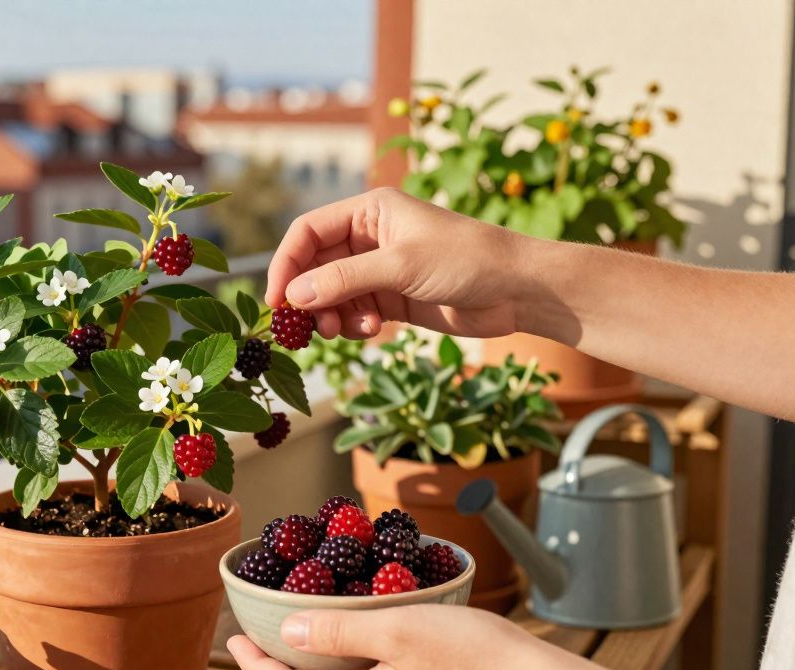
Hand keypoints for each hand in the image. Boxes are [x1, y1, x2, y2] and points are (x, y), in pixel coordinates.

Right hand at [265, 188, 529, 340]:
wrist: (518, 290)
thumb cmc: (466, 260)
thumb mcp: (401, 265)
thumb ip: (345, 279)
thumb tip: (295, 296)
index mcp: (369, 211)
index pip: (308, 232)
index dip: (287, 263)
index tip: (277, 300)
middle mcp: (369, 237)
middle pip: (315, 266)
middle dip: (308, 297)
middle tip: (306, 328)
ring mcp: (379, 270)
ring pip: (331, 294)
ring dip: (330, 316)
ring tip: (342, 332)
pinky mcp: (391, 299)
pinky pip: (353, 312)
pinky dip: (352, 325)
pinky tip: (371, 331)